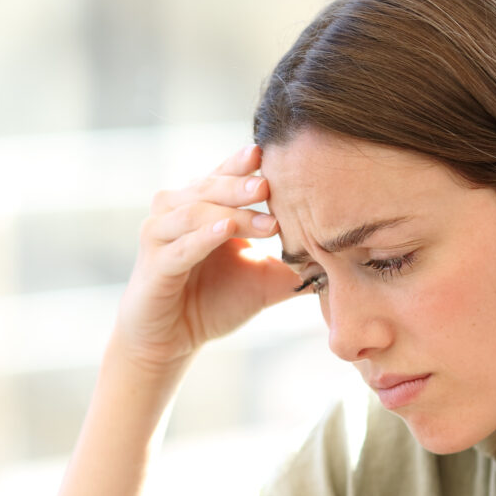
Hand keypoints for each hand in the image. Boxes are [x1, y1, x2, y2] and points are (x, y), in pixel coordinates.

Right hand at [114, 144, 296, 373]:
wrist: (171, 341)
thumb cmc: (213, 303)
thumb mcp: (261, 280)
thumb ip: (291, 264)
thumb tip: (342, 257)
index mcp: (202, 205)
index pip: (223, 174)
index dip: (243, 163)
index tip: (273, 153)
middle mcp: (175, 211)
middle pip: (208, 187)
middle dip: (241, 184)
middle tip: (271, 183)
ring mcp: (159, 235)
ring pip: (195, 212)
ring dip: (230, 212)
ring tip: (265, 219)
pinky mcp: (153, 265)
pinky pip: (180, 246)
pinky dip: (203, 238)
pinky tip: (226, 233)